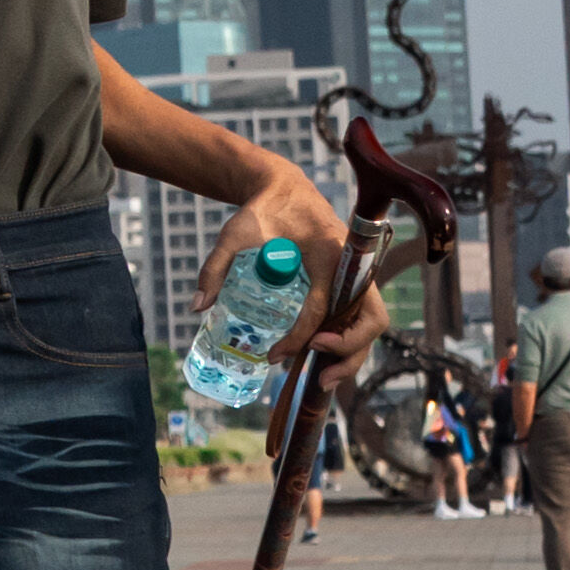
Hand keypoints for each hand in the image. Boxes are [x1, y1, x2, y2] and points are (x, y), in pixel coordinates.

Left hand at [193, 172, 385, 384]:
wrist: (284, 190)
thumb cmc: (262, 210)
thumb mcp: (234, 233)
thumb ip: (215, 267)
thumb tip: (198, 306)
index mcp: (330, 254)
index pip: (322, 307)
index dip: (300, 337)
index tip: (275, 355)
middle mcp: (352, 267)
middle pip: (369, 319)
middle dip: (348, 352)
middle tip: (316, 375)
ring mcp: (355, 276)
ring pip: (370, 322)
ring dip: (353, 353)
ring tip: (322, 378)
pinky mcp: (349, 282)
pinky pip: (359, 316)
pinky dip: (349, 340)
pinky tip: (325, 358)